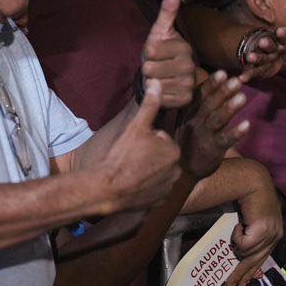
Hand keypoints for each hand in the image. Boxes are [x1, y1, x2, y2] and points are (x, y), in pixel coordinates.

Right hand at [93, 82, 181, 214]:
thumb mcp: (136, 126)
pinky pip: (155, 190)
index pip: (161, 139)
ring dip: (149, 171)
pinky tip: (133, 184)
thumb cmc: (123, 155)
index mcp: (173, 151)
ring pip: (159, 173)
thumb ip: (149, 105)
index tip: (134, 146)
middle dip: (150, 156)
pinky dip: (147, 188)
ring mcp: (168, 188)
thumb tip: (157, 83)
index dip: (146, 140)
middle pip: (161, 157)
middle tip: (131, 157)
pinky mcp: (159, 202)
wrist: (109, 188)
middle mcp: (176, 170)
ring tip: (131, 171)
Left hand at [141, 0, 195, 108]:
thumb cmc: (159, 53)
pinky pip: (159, 97)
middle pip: (151, 69)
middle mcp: (190, 66)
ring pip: (154, 83)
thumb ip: (167, 10)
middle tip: (155, 67)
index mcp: (184, 47)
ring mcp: (189, 84)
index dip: (147, 53)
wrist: (164, 78)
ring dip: (151, 82)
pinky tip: (162, 89)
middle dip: (147, 68)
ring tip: (158, 77)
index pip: (151, 50)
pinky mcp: (184, 99)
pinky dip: (156, 95)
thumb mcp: (160, 31)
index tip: (154, 53)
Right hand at [179, 71, 248, 179]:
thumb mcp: (184, 122)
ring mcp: (203, 136)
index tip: (222, 72)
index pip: (200, 96)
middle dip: (223, 91)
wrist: (181, 172)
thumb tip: (205, 87)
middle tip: (236, 80)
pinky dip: (236, 132)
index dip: (211, 84)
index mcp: (189, 114)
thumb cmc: (186, 143)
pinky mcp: (211, 150)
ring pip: (217, 120)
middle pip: (209, 104)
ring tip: (243, 97)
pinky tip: (247, 125)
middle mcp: (194, 123)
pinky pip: (225, 140)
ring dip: (230, 108)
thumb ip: (194, 107)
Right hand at [230, 180, 282, 274]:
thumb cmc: (250, 198)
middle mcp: (275, 237)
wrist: (253, 183)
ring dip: (237, 243)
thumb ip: (250, 234)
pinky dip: (237, 235)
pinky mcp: (263, 231)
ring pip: (247, 253)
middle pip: (255, 262)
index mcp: (275, 235)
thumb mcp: (251, 220)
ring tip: (237, 229)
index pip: (262, 259)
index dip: (250, 271)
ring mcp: (270, 234)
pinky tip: (240, 224)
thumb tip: (240, 252)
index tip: (242, 283)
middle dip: (241, 274)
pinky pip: (244, 244)